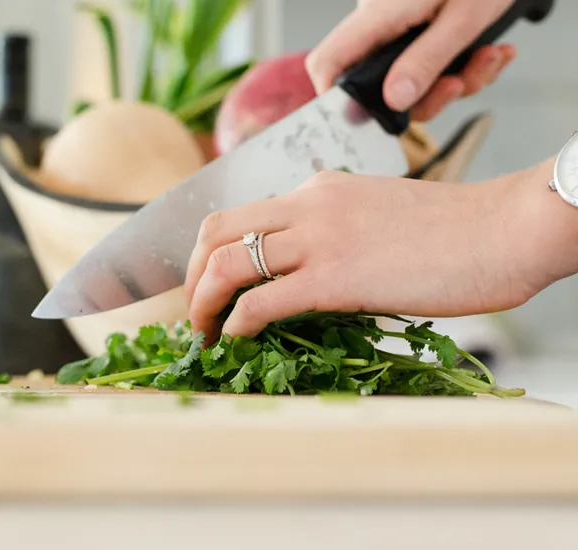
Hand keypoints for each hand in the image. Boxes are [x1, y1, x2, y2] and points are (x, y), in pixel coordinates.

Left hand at [184, 160, 570, 341]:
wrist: (503, 229)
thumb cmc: (452, 232)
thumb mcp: (376, 214)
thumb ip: (334, 232)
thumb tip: (305, 272)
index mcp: (317, 189)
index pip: (241, 214)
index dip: (211, 251)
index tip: (209, 285)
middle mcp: (307, 204)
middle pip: (215, 230)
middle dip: (191, 275)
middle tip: (195, 311)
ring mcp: (318, 238)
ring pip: (226, 263)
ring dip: (202, 303)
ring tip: (203, 334)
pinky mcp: (335, 277)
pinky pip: (261, 302)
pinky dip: (235, 324)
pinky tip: (235, 340)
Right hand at [306, 0, 516, 120]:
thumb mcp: (464, 17)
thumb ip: (427, 59)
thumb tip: (394, 100)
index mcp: (378, 14)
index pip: (328, 62)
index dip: (335, 97)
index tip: (367, 118)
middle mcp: (380, 24)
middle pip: (378, 84)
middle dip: (427, 97)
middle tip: (459, 83)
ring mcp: (400, 28)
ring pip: (411, 81)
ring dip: (456, 81)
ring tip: (489, 57)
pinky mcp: (420, 30)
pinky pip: (431, 66)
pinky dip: (464, 67)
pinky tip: (491, 52)